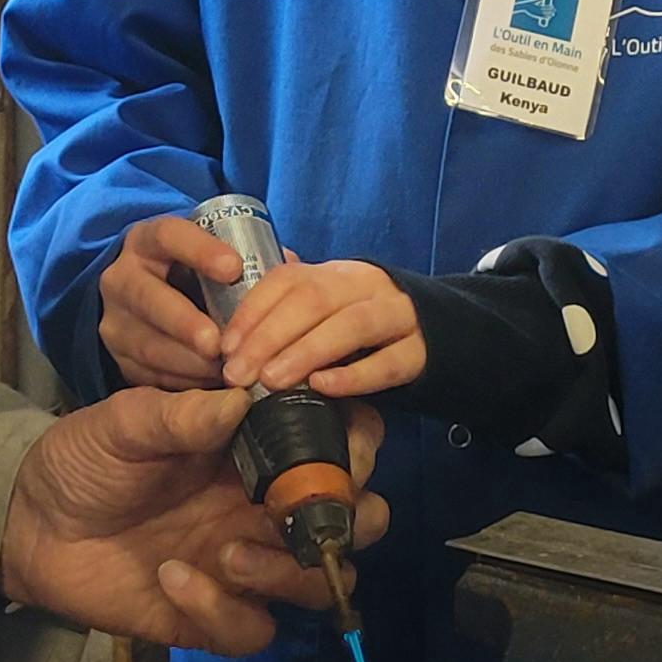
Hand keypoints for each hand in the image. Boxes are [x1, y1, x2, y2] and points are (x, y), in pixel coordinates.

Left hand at [0, 382, 387, 653]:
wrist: (30, 526)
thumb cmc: (85, 460)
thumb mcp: (123, 423)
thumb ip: (179, 414)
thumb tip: (240, 398)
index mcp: (259, 448)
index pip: (344, 442)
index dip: (357, 445)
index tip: (334, 447)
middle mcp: (267, 506)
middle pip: (357, 518)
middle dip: (344, 517)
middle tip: (291, 511)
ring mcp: (248, 563)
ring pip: (321, 580)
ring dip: (288, 570)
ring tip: (226, 553)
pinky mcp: (216, 615)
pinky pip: (254, 629)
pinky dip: (222, 610)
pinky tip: (172, 578)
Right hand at [94, 214, 238, 390]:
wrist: (149, 298)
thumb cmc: (194, 274)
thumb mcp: (210, 255)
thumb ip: (248, 258)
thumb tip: (289, 265)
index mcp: (148, 241)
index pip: (168, 236)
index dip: (199, 250)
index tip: (234, 268)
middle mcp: (122, 277)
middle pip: (147, 296)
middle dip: (184, 321)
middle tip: (219, 342)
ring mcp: (115, 319)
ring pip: (146, 343)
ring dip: (187, 361)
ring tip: (223, 371)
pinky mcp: (118, 356)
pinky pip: (147, 374)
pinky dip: (181, 382)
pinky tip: (208, 386)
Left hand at [217, 258, 425, 399]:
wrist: (437, 333)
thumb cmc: (358, 328)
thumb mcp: (324, 312)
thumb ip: (283, 314)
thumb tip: (225, 329)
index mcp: (335, 274)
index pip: (289, 279)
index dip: (253, 310)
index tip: (225, 345)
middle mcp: (366, 287)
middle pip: (315, 300)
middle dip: (270, 336)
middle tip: (239, 373)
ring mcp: (398, 317)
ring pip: (352, 325)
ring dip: (306, 351)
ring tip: (271, 381)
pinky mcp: (420, 352)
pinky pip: (389, 362)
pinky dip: (354, 376)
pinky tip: (322, 387)